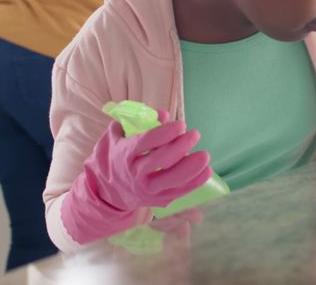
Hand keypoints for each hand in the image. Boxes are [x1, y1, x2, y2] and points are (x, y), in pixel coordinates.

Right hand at [60, 109, 211, 243]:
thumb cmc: (117, 156)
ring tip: (205, 155)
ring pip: (172, 180)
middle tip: (195, 134)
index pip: (146, 143)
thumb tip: (163, 115)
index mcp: (124, 155)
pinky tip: (206, 170)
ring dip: (191, 167)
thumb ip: (138, 122)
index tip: (181, 124)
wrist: (109, 192)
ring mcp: (147, 190)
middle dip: (181, 146)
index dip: (165, 133)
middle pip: (161, 161)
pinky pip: (179, 192)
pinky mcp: (158, 200)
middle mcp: (135, 174)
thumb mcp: (118, 136)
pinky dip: (195, 182)